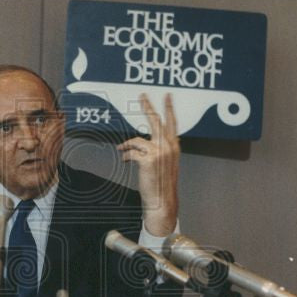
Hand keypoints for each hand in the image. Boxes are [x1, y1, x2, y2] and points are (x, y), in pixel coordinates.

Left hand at [116, 93, 179, 235]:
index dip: (169, 109)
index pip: (172, 123)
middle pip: (156, 121)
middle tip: (142, 96)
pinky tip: (125, 160)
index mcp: (174, 146)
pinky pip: (131, 152)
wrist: (162, 200)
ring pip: (138, 139)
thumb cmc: (163, 184)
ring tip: (122, 149)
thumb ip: (162, 150)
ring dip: (127, 144)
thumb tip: (146, 142)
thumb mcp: (167, 164)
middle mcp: (167, 146)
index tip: (166, 97)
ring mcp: (158, 152)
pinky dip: (126, 155)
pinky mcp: (147, 160)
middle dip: (148, 106)